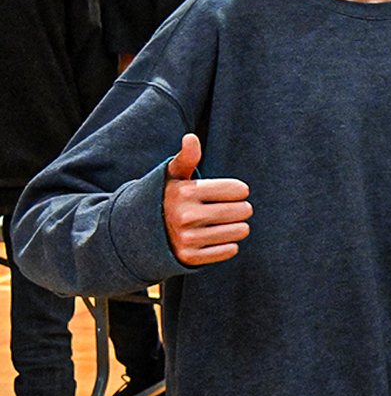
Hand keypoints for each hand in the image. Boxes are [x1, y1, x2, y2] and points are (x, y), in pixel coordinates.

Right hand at [162, 133, 251, 265]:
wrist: (143, 232)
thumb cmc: (169, 197)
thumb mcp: (174, 175)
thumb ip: (187, 157)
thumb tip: (191, 138)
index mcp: (186, 192)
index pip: (239, 190)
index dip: (238, 191)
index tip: (230, 192)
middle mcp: (186, 216)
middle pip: (243, 211)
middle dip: (241, 208)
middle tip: (231, 208)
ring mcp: (188, 239)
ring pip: (240, 231)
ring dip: (238, 227)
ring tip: (225, 223)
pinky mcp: (191, 257)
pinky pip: (230, 250)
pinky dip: (229, 244)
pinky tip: (217, 238)